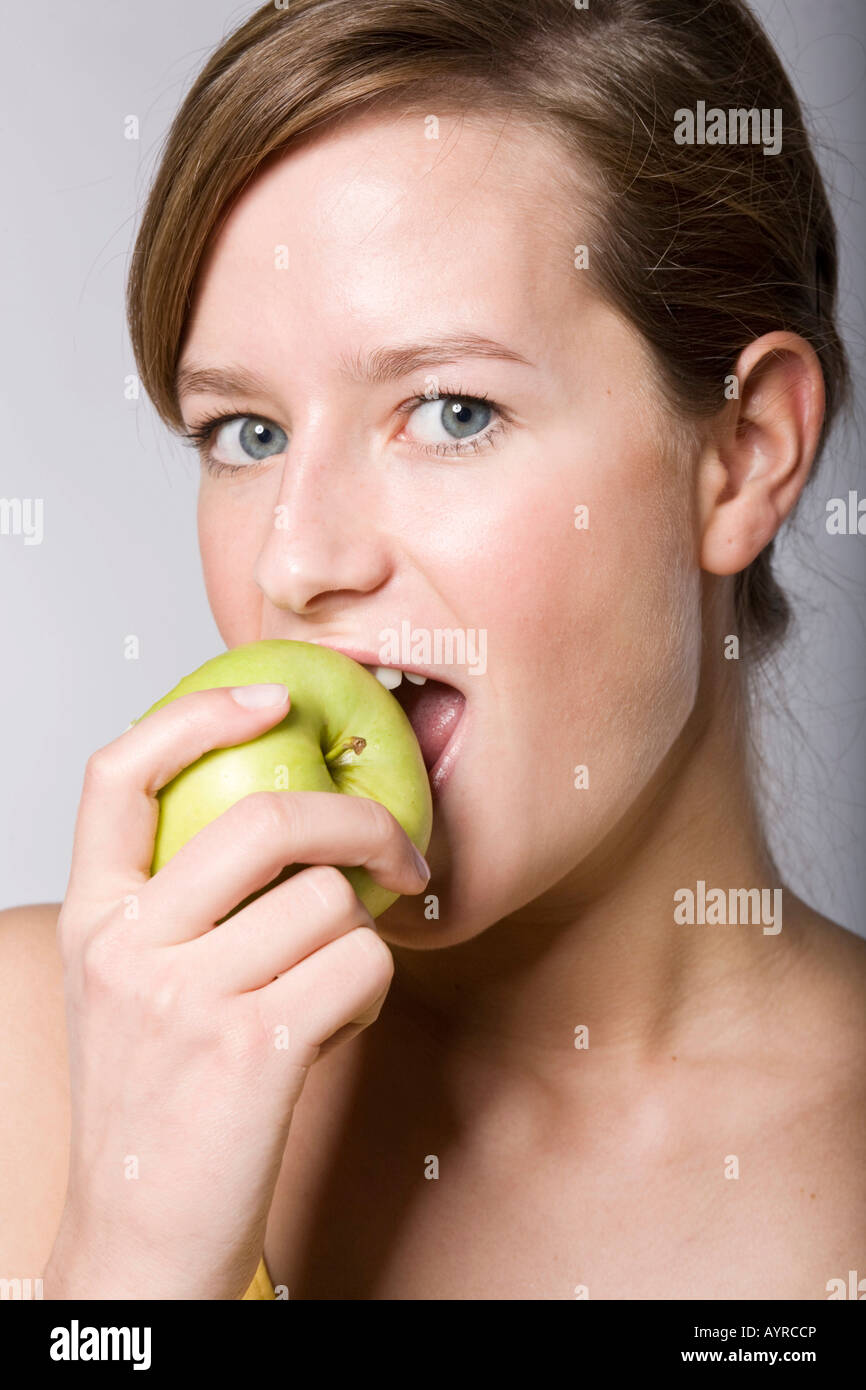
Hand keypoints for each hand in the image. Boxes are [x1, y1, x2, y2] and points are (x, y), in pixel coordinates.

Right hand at [43, 683, 428, 1298]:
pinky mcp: (253, 1045)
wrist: (144, 1244)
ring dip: (359, 941)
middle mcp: (126, 945)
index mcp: (93, 919)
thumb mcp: (136, 991)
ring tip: (326, 992)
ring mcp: (184, 994)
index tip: (273, 698)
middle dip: (362, 822)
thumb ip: (186, 907)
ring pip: (332, 900)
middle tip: (402, 853)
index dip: (199, 714)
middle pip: (267, 817)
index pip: (117, 773)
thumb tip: (302, 819)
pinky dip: (370, 991)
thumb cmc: (159, 1108)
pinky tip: (335, 1028)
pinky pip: (361, 964)